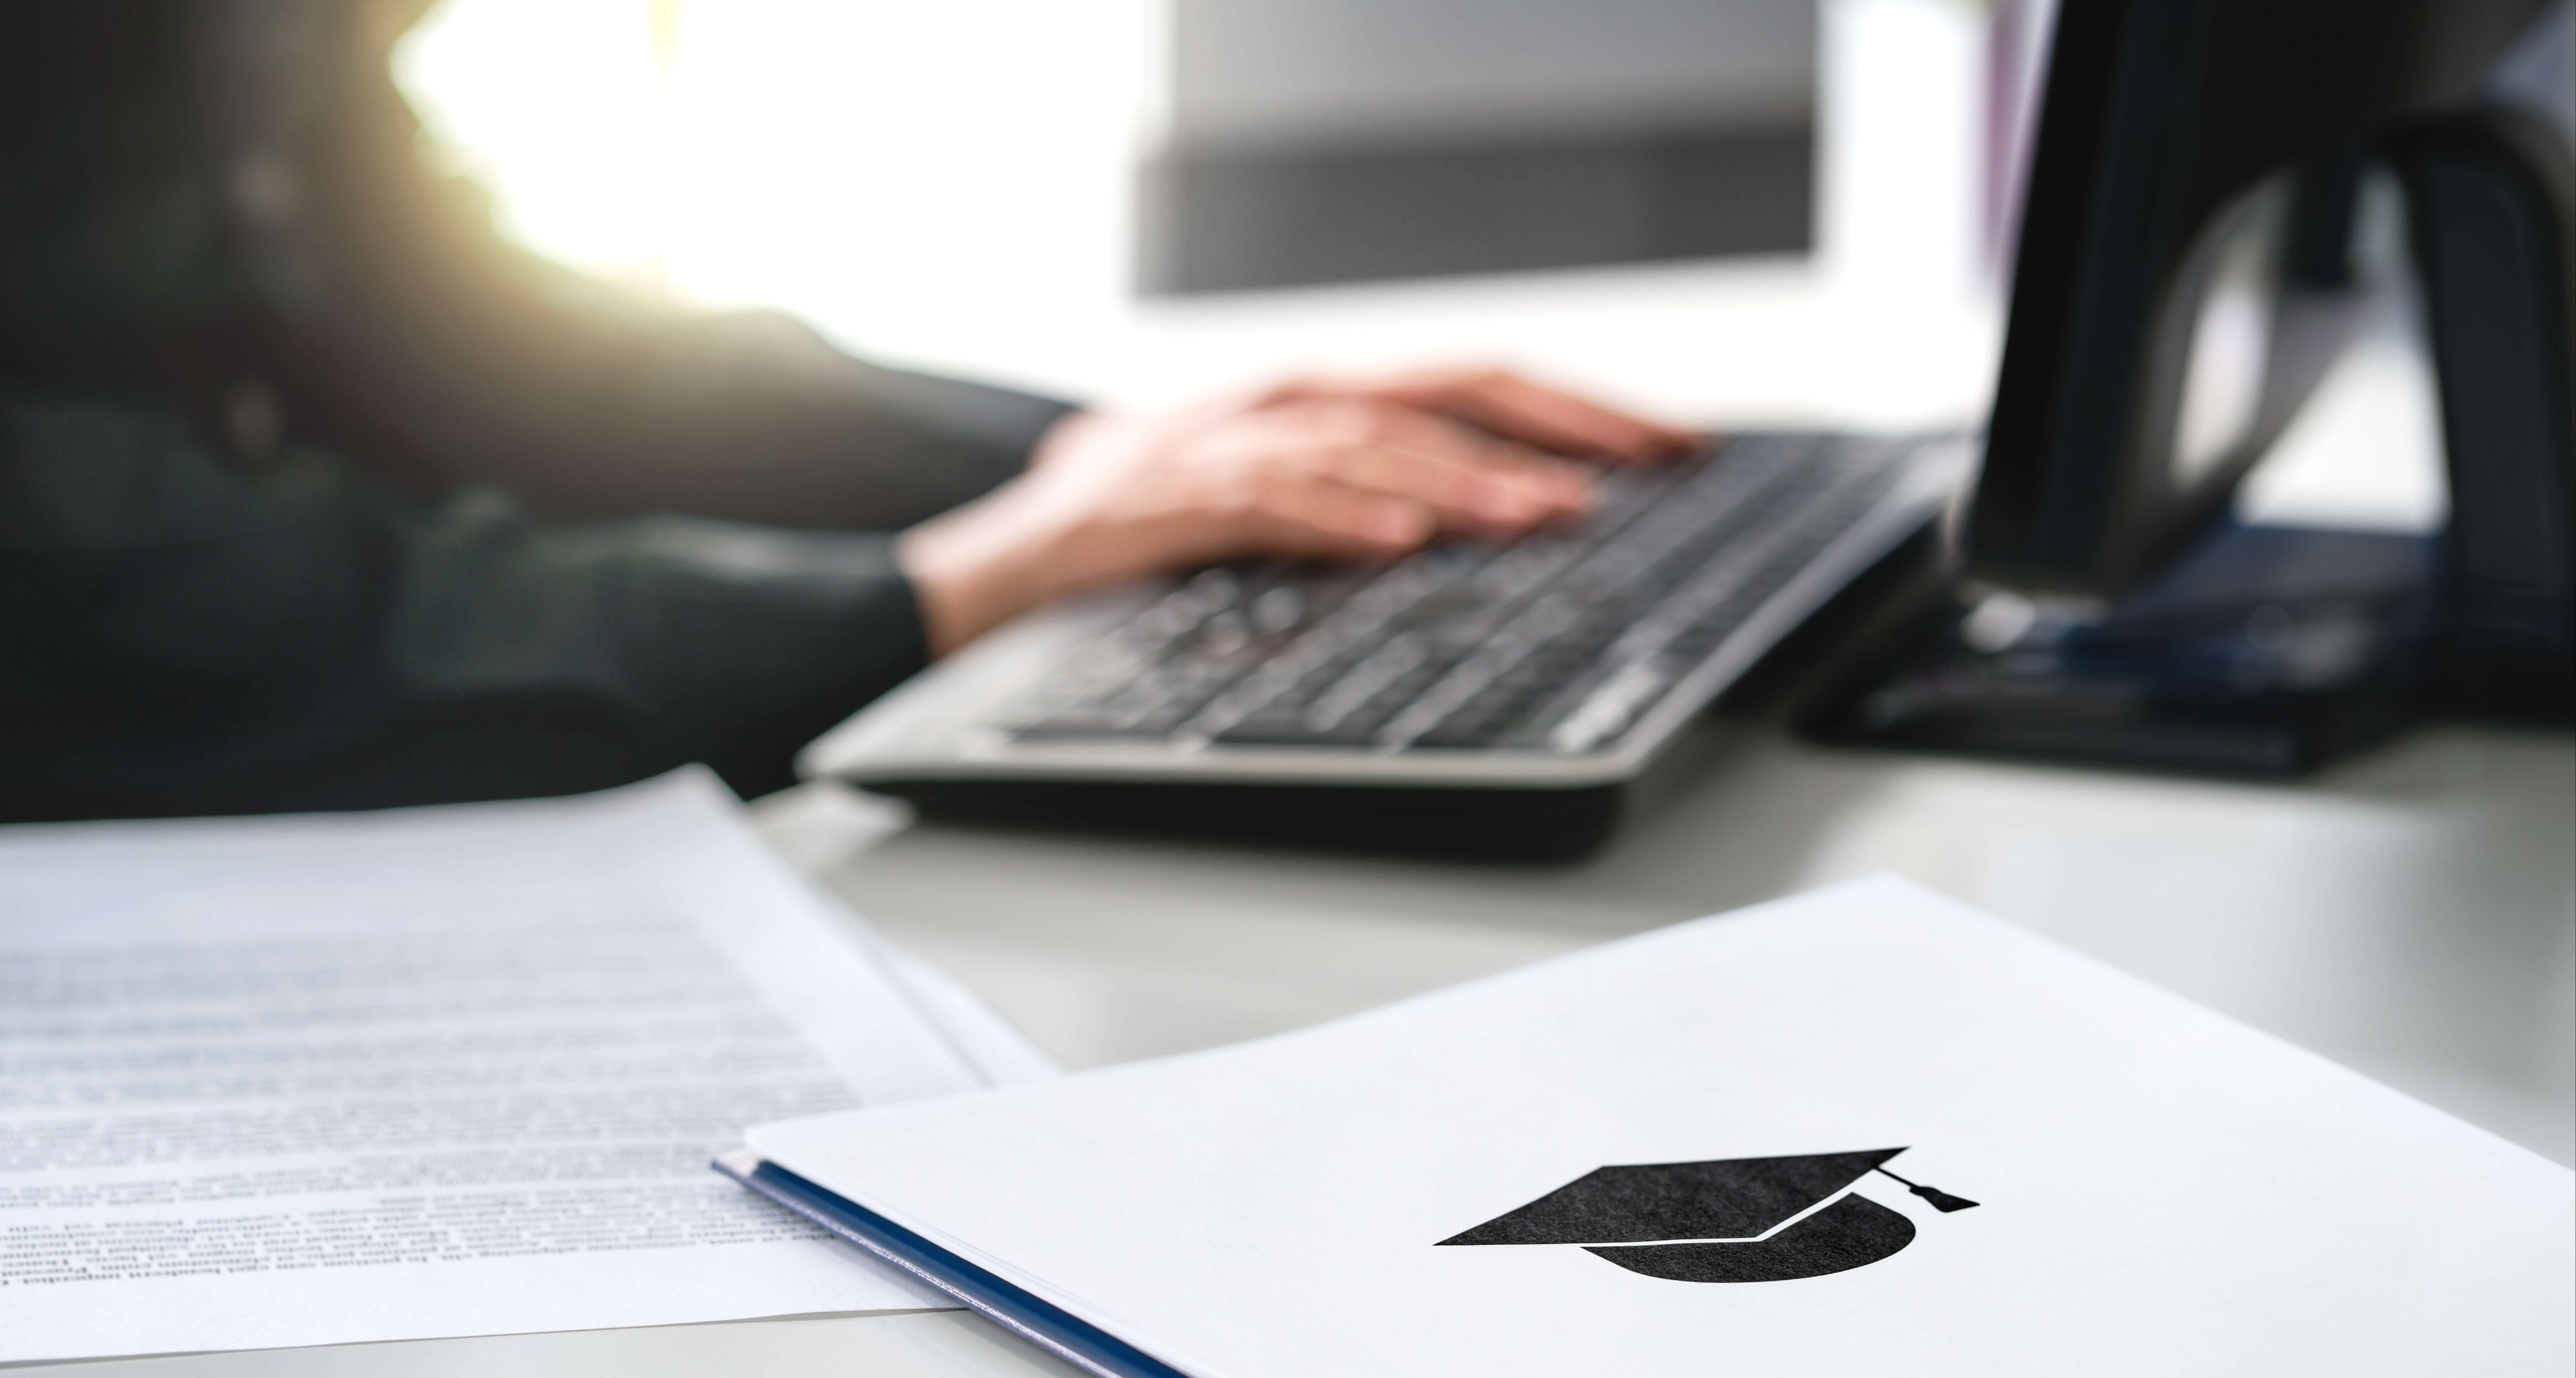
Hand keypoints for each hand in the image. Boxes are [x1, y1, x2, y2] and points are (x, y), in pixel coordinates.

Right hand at [898, 369, 1693, 655]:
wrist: (1002, 558)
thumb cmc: (1145, 531)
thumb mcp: (1272, 498)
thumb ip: (1365, 492)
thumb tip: (1484, 512)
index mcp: (1314, 402)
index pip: (1468, 384)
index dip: (1572, 407)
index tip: (1661, 443)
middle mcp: (1279, 404)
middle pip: (1440, 392)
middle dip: (1551, 426)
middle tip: (1642, 465)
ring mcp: (1221, 445)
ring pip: (1367, 445)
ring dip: (1462, 480)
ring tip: (1540, 515)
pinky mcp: (1169, 500)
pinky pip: (1269, 502)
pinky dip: (1340, 517)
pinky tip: (1400, 538)